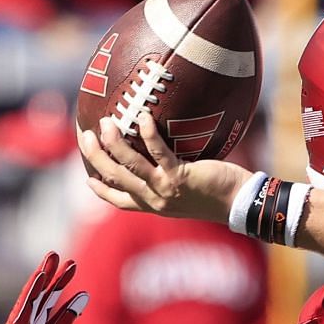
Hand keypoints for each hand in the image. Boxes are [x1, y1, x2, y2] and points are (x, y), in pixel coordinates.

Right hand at [0, 252, 88, 323]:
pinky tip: (42, 273)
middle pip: (46, 307)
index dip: (69, 311)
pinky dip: (33, 290)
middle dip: (59, 286)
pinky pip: (23, 308)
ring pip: (34, 300)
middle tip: (73, 265)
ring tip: (56, 256)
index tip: (83, 295)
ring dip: (45, 277)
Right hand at [79, 112, 251, 224]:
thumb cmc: (215, 193)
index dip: (100, 190)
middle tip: (85, 136)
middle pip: (115, 179)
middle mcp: (154, 200)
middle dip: (97, 157)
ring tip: (105, 122)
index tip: (87, 177)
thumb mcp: (185, 193)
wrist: (238, 203)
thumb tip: (162, 156)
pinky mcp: (180, 177)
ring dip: (114, 144)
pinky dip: (149, 135)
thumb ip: (169, 178)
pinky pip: (159, 153)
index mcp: (153, 205)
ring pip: (131, 166)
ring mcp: (166, 189)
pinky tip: (142, 118)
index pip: (119, 201)